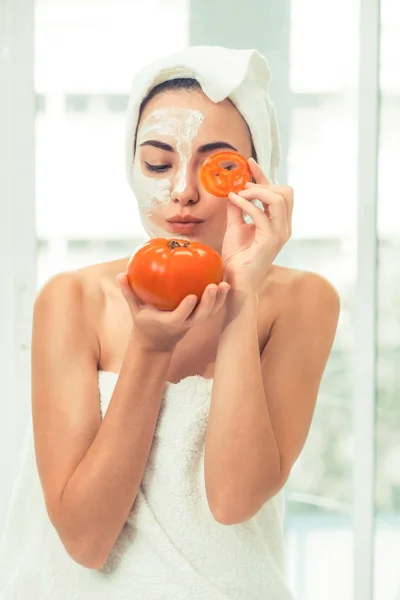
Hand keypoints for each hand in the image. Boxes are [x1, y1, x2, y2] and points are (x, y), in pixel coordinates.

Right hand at [117, 274, 230, 351]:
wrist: (158, 341)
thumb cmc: (145, 322)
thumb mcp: (134, 310)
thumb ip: (129, 292)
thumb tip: (120, 274)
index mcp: (169, 322)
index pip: (180, 317)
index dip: (187, 308)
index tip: (191, 296)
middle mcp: (185, 323)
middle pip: (200, 316)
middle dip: (208, 302)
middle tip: (213, 285)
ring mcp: (194, 322)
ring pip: (211, 313)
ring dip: (219, 300)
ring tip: (225, 284)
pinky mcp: (200, 318)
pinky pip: (213, 308)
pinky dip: (220, 298)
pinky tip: (226, 281)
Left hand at [221, 158, 292, 291]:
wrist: (235, 280)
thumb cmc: (237, 257)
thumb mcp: (235, 226)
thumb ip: (237, 209)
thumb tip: (234, 191)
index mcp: (278, 222)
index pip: (278, 192)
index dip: (264, 175)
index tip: (249, 163)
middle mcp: (283, 227)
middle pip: (285, 191)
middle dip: (263, 183)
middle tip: (242, 187)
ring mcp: (280, 234)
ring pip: (278, 199)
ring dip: (256, 192)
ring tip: (238, 195)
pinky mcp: (271, 240)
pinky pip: (261, 214)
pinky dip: (246, 204)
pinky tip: (234, 202)